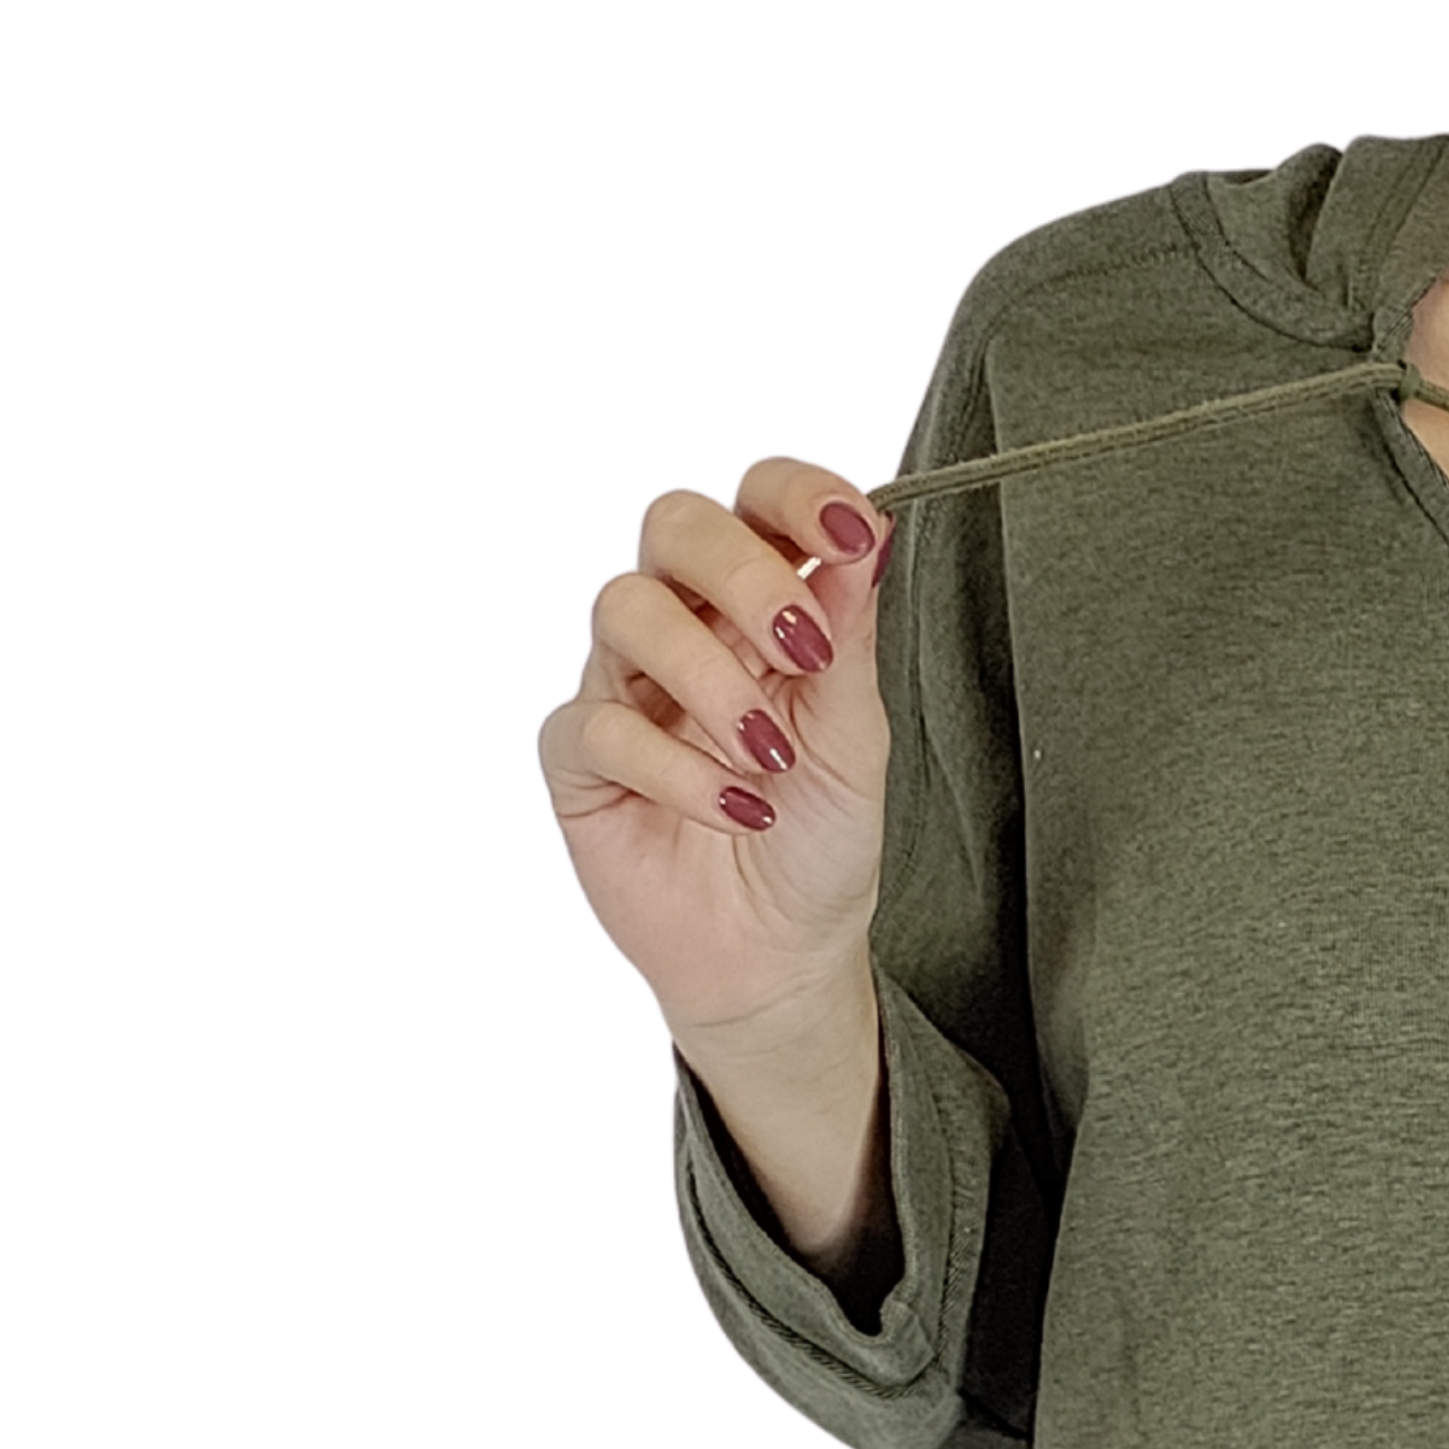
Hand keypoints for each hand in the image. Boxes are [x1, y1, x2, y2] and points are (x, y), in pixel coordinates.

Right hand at [538, 458, 896, 1040]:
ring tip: (769, 756)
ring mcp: (623, 685)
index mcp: (758, 605)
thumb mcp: (856, 737)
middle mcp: (685, 626)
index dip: (795, 494)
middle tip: (805, 651)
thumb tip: (868, 534)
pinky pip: (601, 723)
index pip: (756, 502)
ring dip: (710, 677)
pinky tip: (736, 809)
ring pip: (626, 608)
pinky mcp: (580, 756)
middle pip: (675, 524)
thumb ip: (851, 637)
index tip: (849, 530)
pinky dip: (677, 767)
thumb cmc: (818, 839)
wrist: (780, 954)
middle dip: (744, 574)